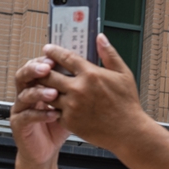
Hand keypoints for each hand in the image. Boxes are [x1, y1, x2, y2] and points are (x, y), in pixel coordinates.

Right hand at [11, 57, 69, 165]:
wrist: (48, 149)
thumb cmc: (61, 123)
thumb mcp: (72, 101)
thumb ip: (77, 84)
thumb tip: (91, 66)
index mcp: (39, 84)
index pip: (37, 66)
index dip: (44, 60)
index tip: (56, 56)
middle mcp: (27, 94)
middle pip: (23, 75)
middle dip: (35, 70)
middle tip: (48, 68)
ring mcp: (21, 109)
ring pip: (24, 95)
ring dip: (39, 92)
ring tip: (54, 93)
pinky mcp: (19, 124)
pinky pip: (26, 116)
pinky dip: (40, 114)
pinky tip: (53, 114)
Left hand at [42, 34, 147, 151]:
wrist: (127, 130)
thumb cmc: (127, 103)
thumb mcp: (123, 74)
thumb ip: (109, 54)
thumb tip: (100, 37)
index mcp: (91, 74)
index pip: (66, 58)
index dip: (54, 52)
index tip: (48, 49)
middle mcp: (78, 89)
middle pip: (49, 75)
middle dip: (42, 70)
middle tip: (40, 67)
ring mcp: (71, 106)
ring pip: (47, 93)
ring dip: (44, 88)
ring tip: (45, 85)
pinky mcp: (68, 121)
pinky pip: (53, 110)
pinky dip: (52, 105)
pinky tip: (56, 102)